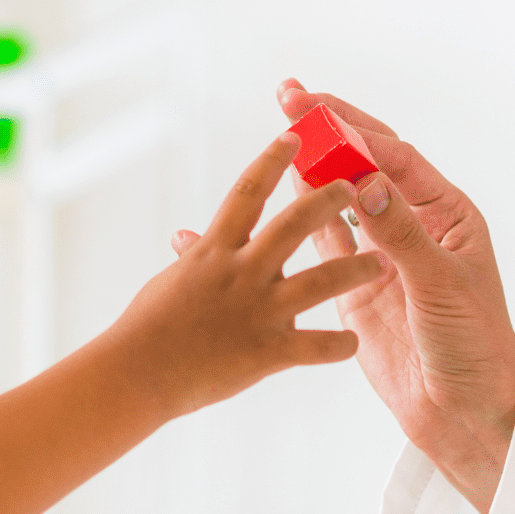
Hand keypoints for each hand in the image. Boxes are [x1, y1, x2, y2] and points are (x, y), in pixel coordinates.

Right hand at [113, 131, 384, 419]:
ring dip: (354, 269)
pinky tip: (354, 342)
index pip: (247, 193)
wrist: (134, 376)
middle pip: (292, 224)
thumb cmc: (146, 329)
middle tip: (352, 187)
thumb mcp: (172, 283)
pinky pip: (313, 347)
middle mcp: (239, 273)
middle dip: (327, 202)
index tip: (294, 137)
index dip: (271, 162)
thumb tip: (185, 236)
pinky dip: (336, 346)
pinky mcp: (265, 351)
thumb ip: (193, 261)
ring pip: (319, 281)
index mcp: (215, 251)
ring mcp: (256, 311)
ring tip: (380, 263)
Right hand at [187, 82, 514, 510]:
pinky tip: (277, 193)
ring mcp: (383, 256)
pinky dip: (300, 217)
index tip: (317, 107)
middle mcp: (414, 227)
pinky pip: (324, 243)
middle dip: (330, 130)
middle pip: (366, 166)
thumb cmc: (473, 347)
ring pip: (340, 199)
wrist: (465, 413)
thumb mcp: (441, 287)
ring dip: (311, 166)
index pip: (395, 158)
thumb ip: (403, 235)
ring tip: (277, 136)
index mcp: (446, 215)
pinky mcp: (357, 288)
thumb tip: (369, 182)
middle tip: (289, 96)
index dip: (354, 130)